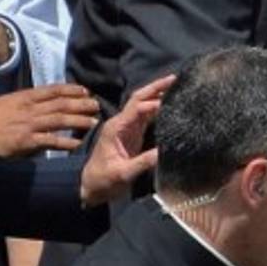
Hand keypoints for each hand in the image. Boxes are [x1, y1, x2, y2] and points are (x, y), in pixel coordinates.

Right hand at [0, 85, 100, 157]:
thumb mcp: (6, 104)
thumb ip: (24, 104)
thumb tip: (42, 105)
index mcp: (23, 98)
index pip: (52, 90)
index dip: (71, 89)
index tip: (85, 90)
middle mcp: (29, 109)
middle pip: (61, 104)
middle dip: (81, 103)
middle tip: (97, 105)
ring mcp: (29, 124)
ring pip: (60, 119)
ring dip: (79, 120)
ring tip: (94, 122)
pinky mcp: (27, 141)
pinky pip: (51, 141)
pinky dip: (66, 142)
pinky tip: (78, 143)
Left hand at [79, 74, 174, 206]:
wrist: (90, 187)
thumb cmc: (103, 180)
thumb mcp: (122, 174)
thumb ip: (143, 163)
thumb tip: (164, 152)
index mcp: (116, 128)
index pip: (137, 109)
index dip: (154, 103)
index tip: (172, 101)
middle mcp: (120, 123)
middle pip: (138, 98)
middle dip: (155, 87)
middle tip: (174, 78)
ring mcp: (126, 127)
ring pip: (142, 104)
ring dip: (157, 94)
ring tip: (176, 86)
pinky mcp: (132, 134)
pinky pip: (145, 116)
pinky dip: (157, 107)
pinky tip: (169, 104)